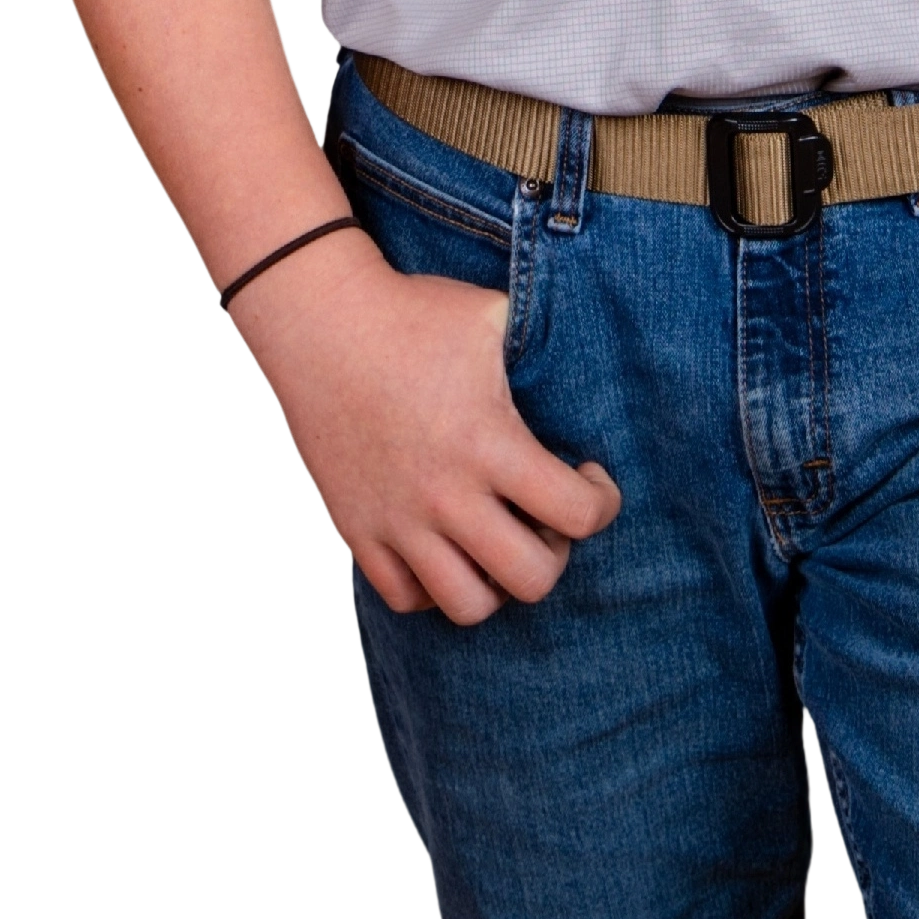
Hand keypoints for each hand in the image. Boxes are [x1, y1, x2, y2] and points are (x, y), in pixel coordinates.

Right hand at [226, 231, 620, 622]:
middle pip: (531, 579)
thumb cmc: (412, 312)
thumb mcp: (493, 313)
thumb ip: (545, 341)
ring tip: (496, 540)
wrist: (317, 322)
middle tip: (545, 516)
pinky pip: (405, 597)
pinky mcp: (356, 530)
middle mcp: (445, 495)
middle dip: (555, 552)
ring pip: (468, 606)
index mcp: (487, 442)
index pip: (576, 514)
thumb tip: (587, 353)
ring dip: (496, 581)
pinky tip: (445, 545)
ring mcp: (396, 521)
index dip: (600, 503)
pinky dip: (434, 587)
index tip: (588, 477)